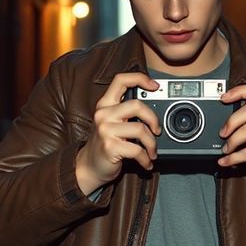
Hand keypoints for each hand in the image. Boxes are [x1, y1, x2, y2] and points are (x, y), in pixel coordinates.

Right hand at [75, 73, 160, 194]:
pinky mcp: (110, 147)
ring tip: (152, 151)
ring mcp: (105, 130)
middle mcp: (103, 114)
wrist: (89, 167)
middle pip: (137, 105)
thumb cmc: (105, 145)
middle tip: (157, 130)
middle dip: (153, 119)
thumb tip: (154, 111)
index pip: (121, 80)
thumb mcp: (112, 123)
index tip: (155, 86)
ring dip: (152, 144)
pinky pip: (137, 150)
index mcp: (105, 105)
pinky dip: (146, 158)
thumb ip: (126, 113)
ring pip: (141, 129)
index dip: (140, 78)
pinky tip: (146, 162)